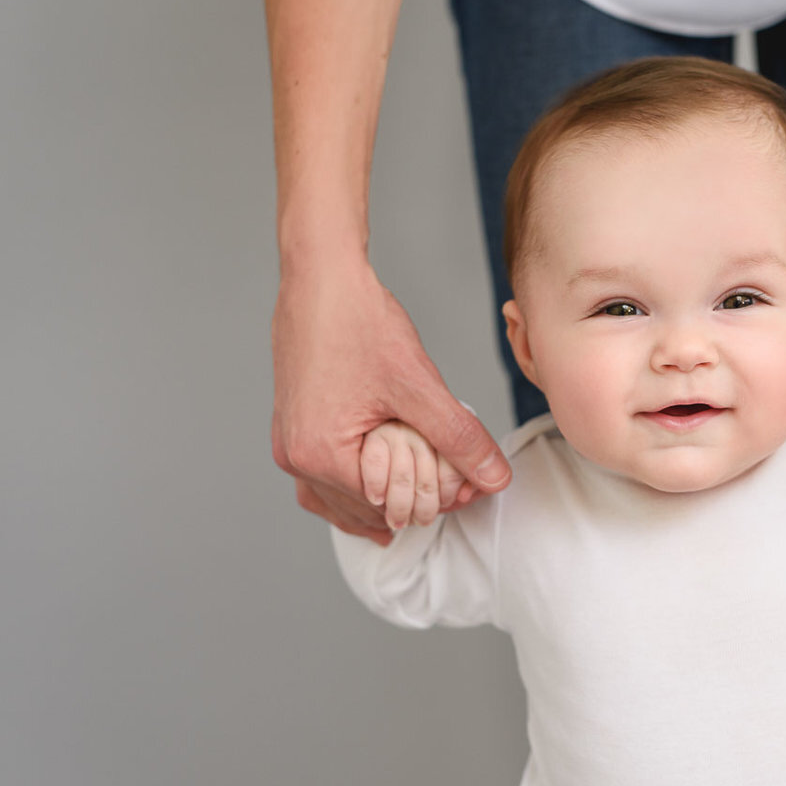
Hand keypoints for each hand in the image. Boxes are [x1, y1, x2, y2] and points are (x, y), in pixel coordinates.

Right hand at [270, 254, 510, 544]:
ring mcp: (289, 443)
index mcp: (321, 456)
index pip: (388, 507)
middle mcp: (296, 457)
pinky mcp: (292, 426)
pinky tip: (378, 488)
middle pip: (363, 509)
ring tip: (424, 498)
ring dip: (380, 502)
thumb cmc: (359, 323)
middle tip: (456, 492)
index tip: (467, 491)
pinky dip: (351, 489)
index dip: (433, 503)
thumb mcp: (419, 387)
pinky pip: (319, 479)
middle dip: (410, 505)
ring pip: (338, 500)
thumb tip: (496, 476)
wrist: (321, 277)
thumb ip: (459, 438)